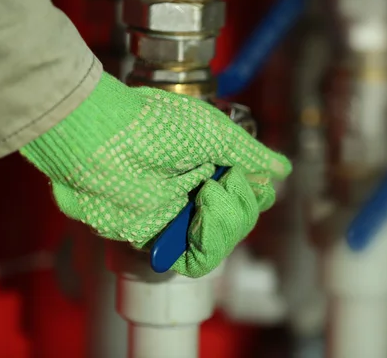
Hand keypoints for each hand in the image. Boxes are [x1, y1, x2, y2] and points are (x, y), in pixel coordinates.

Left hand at [21, 72, 290, 276]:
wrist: (104, 140)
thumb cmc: (157, 126)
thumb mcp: (215, 132)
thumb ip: (251, 156)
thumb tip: (283, 169)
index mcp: (210, 163)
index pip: (250, 190)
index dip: (257, 190)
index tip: (249, 178)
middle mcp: (197, 190)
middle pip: (243, 217)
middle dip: (243, 201)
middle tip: (221, 180)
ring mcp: (179, 215)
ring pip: (226, 240)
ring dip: (226, 220)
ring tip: (205, 195)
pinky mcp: (159, 238)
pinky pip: (197, 260)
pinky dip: (208, 244)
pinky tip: (199, 221)